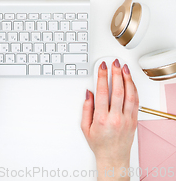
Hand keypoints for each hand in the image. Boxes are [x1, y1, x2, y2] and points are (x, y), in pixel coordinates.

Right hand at [81, 60, 138, 180]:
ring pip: (129, 95)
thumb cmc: (99, 144)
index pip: (102, 92)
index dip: (102, 76)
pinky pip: (135, 102)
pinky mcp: (134, 121)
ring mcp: (126, 119)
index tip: (102, 67)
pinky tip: (131, 82)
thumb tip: (88, 92)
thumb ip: (86, 108)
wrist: (113, 159)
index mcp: (101, 119)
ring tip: (124, 68)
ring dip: (127, 79)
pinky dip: (134, 89)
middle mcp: (115, 118)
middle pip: (117, 90)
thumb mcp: (85, 127)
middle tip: (114, 63)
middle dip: (116, 73)